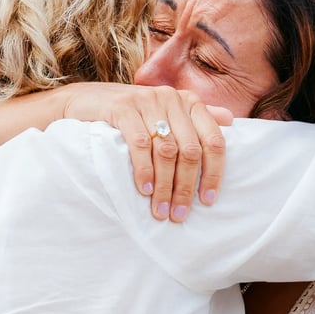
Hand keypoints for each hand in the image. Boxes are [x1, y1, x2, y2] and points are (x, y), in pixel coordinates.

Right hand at [59, 82, 231, 221]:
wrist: (84, 101)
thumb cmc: (131, 114)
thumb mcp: (166, 112)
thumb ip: (197, 117)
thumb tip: (230, 121)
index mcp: (189, 102)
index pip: (213, 140)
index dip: (214, 173)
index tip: (207, 201)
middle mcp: (172, 99)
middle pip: (190, 151)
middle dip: (186, 187)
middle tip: (179, 214)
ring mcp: (147, 101)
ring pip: (167, 151)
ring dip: (164, 185)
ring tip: (161, 209)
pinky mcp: (123, 108)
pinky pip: (140, 144)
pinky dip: (144, 170)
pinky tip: (144, 189)